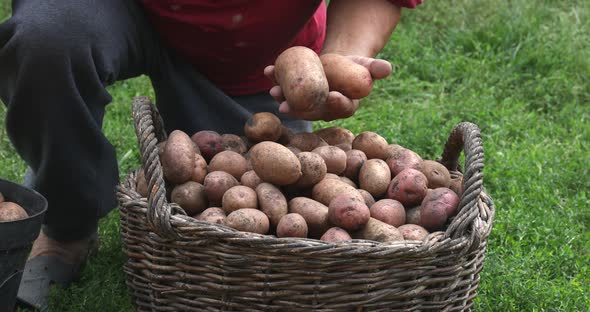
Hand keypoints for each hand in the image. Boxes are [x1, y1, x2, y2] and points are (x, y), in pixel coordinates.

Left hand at [264, 55, 391, 120]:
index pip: (340, 108)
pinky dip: (276, 79)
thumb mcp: (367, 67)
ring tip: (274, 92)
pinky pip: (287, 87)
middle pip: (312, 111)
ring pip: (296, 102)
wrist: (340, 63)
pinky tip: (268, 71)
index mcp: (344, 106)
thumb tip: (388, 68)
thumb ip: (376, 69)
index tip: (332, 96)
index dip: (336, 104)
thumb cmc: (357, 68)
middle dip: (299, 108)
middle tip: (287, 106)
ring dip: (284, 97)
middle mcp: (325, 109)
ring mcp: (310, 102)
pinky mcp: (298, 92)